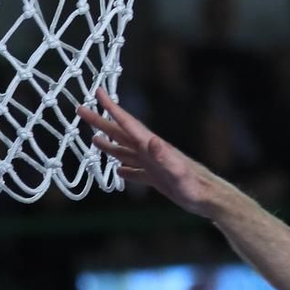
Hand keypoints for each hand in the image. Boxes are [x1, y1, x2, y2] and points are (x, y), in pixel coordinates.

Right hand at [78, 91, 218, 213]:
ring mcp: (153, 164)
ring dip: (109, 144)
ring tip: (93, 138)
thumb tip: (151, 140)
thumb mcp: (177, 172)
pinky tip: (119, 171)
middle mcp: (150, 151)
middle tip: (81, 110)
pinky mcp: (157, 178)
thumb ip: (163, 157)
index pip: (127, 123)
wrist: (208, 198)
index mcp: (150, 146)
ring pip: (125, 151)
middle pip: (120, 133)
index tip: (99, 91)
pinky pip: (136, 171)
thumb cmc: (194, 186)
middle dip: (101, 121)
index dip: (112, 107)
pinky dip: (125, 169)